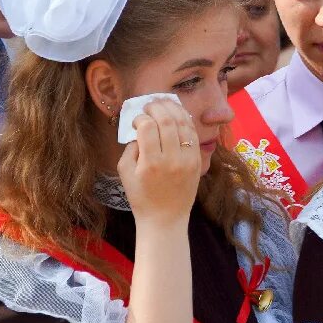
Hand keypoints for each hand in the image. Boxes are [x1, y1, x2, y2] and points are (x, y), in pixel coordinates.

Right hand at [117, 99, 201, 226]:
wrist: (165, 219)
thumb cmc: (141, 197)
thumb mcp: (125, 173)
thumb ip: (130, 149)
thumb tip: (139, 130)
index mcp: (150, 163)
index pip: (147, 127)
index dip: (140, 118)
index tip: (137, 120)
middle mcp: (171, 160)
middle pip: (167, 121)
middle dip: (157, 107)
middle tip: (150, 105)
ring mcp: (187, 160)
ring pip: (183, 125)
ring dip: (173, 110)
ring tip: (164, 104)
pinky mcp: (197, 162)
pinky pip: (193, 135)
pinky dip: (186, 122)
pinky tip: (178, 115)